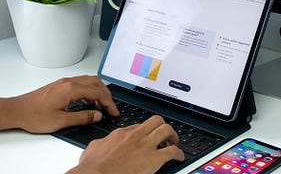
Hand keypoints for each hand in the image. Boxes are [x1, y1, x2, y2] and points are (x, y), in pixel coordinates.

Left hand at [0, 75, 118, 132]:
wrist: (17, 110)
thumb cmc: (34, 115)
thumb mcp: (61, 121)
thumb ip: (82, 117)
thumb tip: (97, 115)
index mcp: (71, 89)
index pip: (98, 92)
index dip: (109, 102)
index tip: (114, 111)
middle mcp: (70, 82)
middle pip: (96, 83)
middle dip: (107, 95)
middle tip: (111, 108)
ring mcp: (65, 82)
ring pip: (90, 81)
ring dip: (99, 91)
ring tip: (101, 105)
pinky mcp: (61, 84)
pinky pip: (82, 83)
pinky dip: (90, 90)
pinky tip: (88, 101)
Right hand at [67, 115, 184, 173]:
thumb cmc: (92, 167)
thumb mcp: (94, 148)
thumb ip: (101, 143)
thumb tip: (100, 144)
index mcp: (122, 133)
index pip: (139, 126)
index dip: (145, 131)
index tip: (147, 137)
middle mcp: (136, 135)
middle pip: (156, 121)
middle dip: (162, 126)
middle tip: (165, 136)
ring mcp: (145, 145)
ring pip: (166, 129)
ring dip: (173, 136)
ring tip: (174, 143)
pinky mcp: (154, 159)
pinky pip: (173, 151)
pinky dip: (179, 153)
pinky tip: (180, 157)